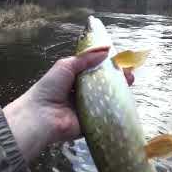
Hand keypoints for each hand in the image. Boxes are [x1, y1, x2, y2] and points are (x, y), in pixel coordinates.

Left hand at [3, 48, 134, 162]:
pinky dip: (116, 109)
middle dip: (119, 79)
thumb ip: (85, 58)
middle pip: (105, 85)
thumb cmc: (49, 89)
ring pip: (109, 99)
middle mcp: (84, 94)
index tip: (122, 63)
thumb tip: (106, 49)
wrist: (41, 117)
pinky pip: (107, 115)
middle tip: (129, 74)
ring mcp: (89, 109)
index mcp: (76, 80)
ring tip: (130, 83)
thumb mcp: (66, 66)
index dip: (109, 67)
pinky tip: (126, 101)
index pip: (96, 71)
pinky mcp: (93, 122)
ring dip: (121, 92)